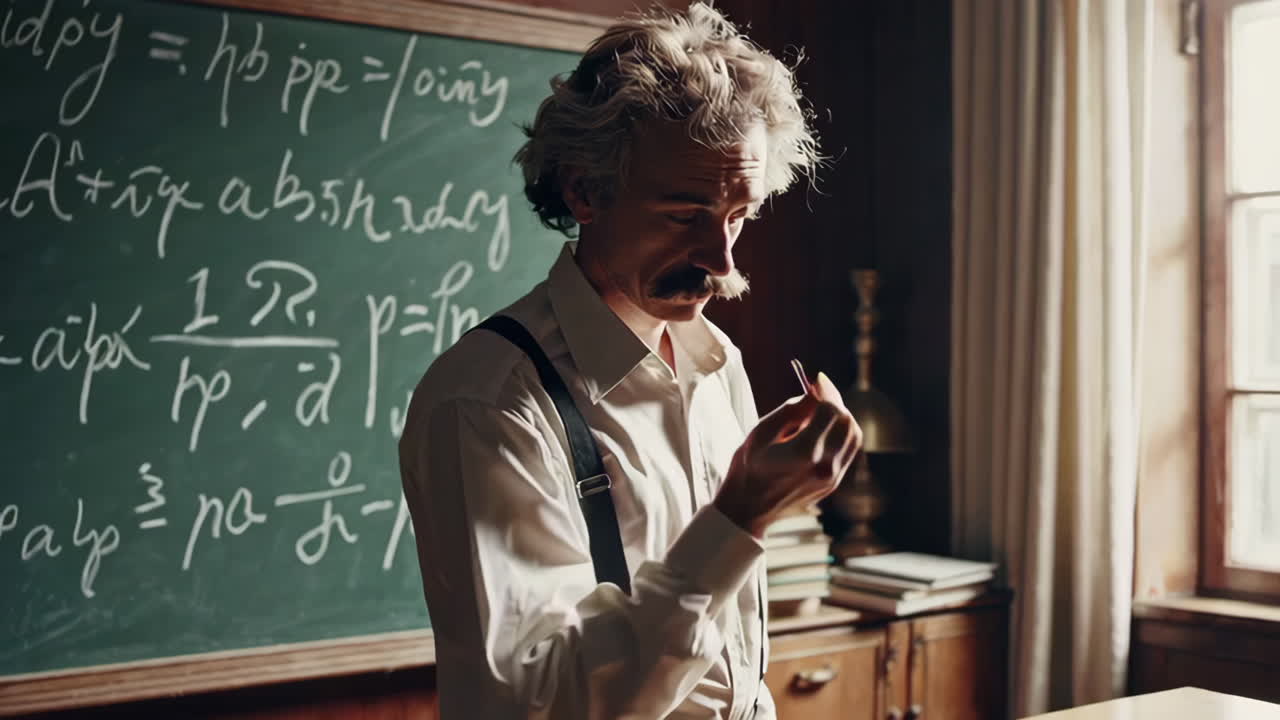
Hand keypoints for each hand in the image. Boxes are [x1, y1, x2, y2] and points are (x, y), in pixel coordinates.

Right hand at [713, 372, 861, 537]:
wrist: (748, 509)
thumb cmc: (748, 468)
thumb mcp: (762, 432)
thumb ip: (792, 410)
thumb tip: (814, 392)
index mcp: (804, 452)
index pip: (830, 411)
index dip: (825, 390)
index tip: (816, 379)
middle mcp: (824, 466)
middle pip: (846, 421)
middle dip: (834, 402)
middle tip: (817, 394)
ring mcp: (831, 477)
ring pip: (853, 436)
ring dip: (841, 418)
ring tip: (819, 414)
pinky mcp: (833, 483)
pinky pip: (848, 451)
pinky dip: (841, 434)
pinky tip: (821, 431)